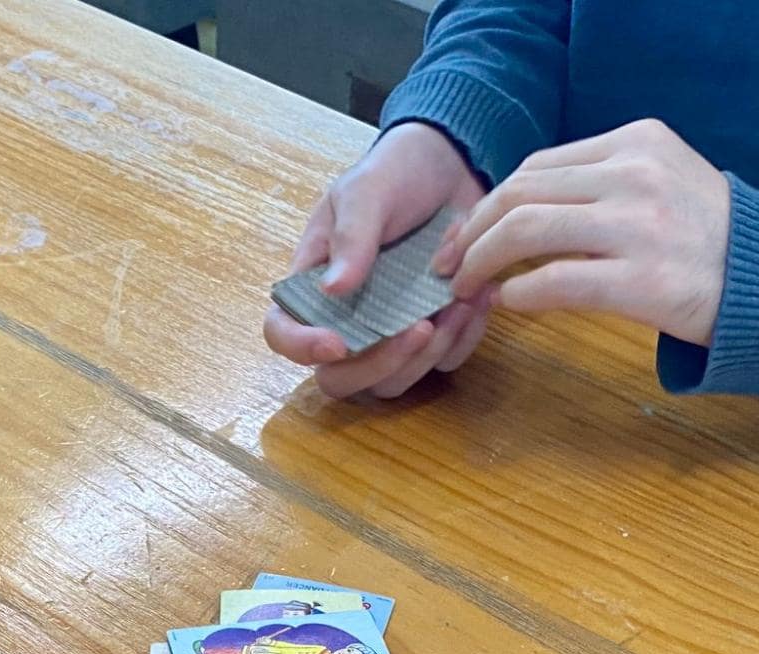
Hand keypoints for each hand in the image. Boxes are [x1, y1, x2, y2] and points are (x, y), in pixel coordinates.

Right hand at [264, 122, 490, 398]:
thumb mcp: (365, 193)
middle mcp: (347, 319)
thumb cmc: (393, 175)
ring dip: (427, 356)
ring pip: (393, 382)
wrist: (451, 165)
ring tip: (458, 305)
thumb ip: (351, 237)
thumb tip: (333, 288)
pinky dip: (462, 340)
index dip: (300, 348)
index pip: (283, 332)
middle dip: (377, 366)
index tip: (336, 343)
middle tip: (418, 329)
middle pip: (339, 379)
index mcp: (312, 285)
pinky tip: (475, 300)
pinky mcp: (433, 334)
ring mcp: (390, 332)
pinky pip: (443, 363)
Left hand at [436, 119, 731, 346]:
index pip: (538, 165)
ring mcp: (638, 226)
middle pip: (521, 192)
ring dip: (481, 260)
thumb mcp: (666, 182)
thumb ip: (606, 183)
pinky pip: (554, 282)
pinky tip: (507, 304)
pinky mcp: (641, 280)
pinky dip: (518, 294)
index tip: (467, 231)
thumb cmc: (715, 241)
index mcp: (637, 142)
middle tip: (449, 262)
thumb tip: (528, 209)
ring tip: (464, 286)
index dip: (491, 201)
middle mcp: (634, 174)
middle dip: (471, 229)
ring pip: (526, 230)